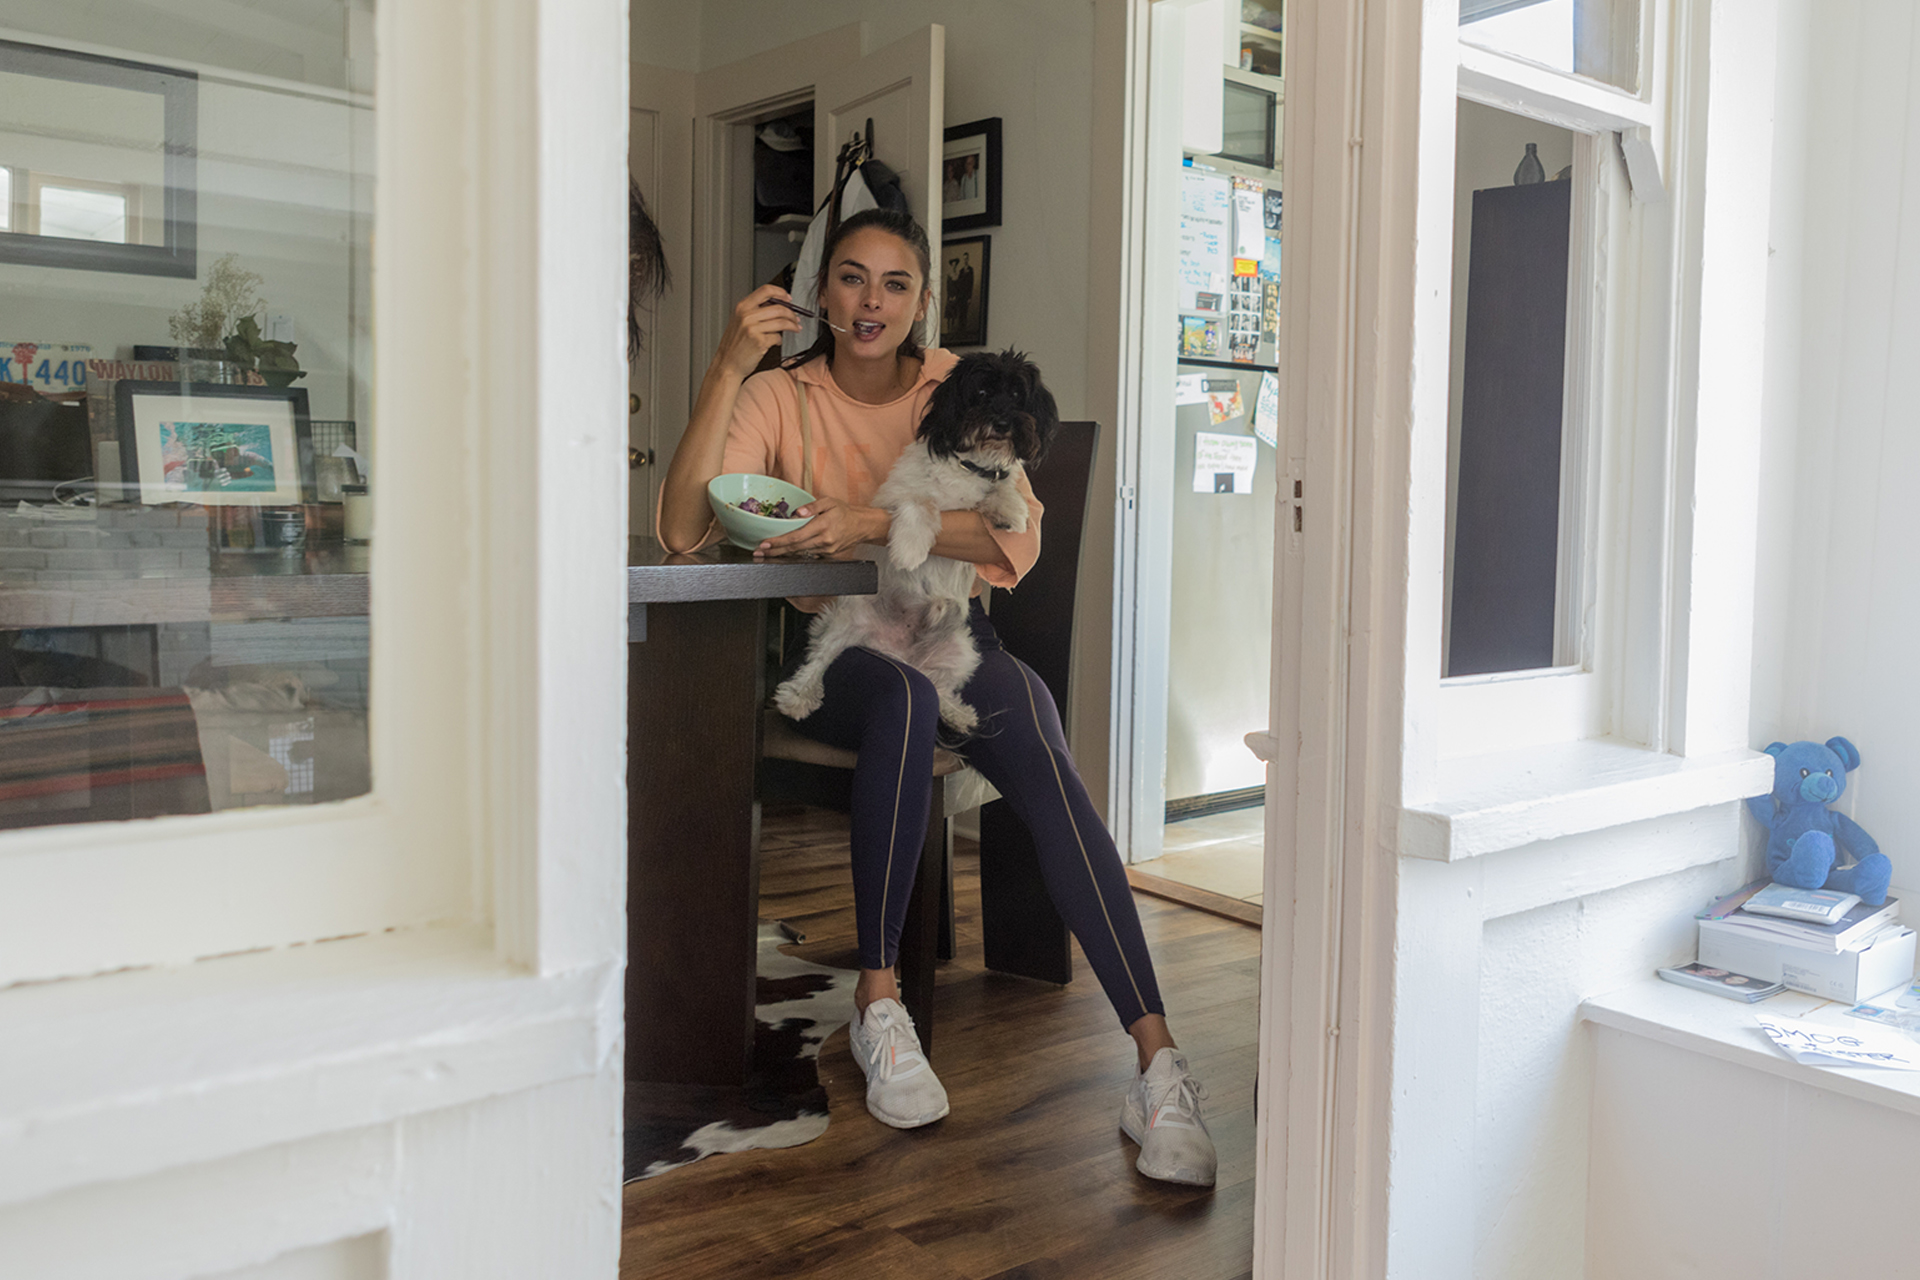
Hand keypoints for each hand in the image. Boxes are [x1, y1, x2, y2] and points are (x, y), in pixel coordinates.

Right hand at [713, 284, 803, 380]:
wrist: (727, 364)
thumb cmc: (734, 345)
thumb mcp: (740, 321)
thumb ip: (755, 311)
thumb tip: (778, 305)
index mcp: (742, 307)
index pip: (765, 290)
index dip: (781, 293)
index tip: (788, 298)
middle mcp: (746, 315)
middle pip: (778, 308)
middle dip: (792, 314)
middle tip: (796, 319)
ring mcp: (752, 328)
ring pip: (781, 322)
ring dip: (792, 326)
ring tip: (795, 329)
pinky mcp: (759, 341)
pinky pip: (777, 337)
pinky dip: (779, 340)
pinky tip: (776, 342)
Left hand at [754, 496, 887, 557]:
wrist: (862, 525)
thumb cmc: (844, 512)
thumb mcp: (829, 502)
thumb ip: (813, 506)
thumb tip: (798, 511)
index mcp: (823, 526)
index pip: (796, 536)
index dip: (779, 542)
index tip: (765, 544)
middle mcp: (824, 541)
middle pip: (794, 548)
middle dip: (775, 551)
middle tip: (758, 552)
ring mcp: (826, 550)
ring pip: (799, 554)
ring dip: (781, 555)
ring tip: (766, 555)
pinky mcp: (827, 555)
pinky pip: (807, 555)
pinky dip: (794, 555)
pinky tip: (783, 554)